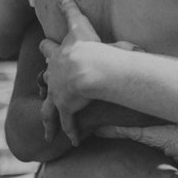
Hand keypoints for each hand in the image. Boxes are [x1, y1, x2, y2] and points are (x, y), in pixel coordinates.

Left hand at [40, 0, 104, 145]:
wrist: (88, 66)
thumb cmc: (95, 48)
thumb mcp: (99, 36)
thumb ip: (115, 42)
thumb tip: (134, 42)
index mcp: (61, 54)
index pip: (49, 49)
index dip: (47, 48)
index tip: (44, 45)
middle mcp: (54, 75)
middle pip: (45, 77)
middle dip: (44, 79)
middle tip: (43, 80)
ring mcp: (56, 93)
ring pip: (47, 110)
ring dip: (49, 122)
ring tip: (48, 133)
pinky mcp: (64, 107)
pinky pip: (66, 123)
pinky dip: (71, 132)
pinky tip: (74, 141)